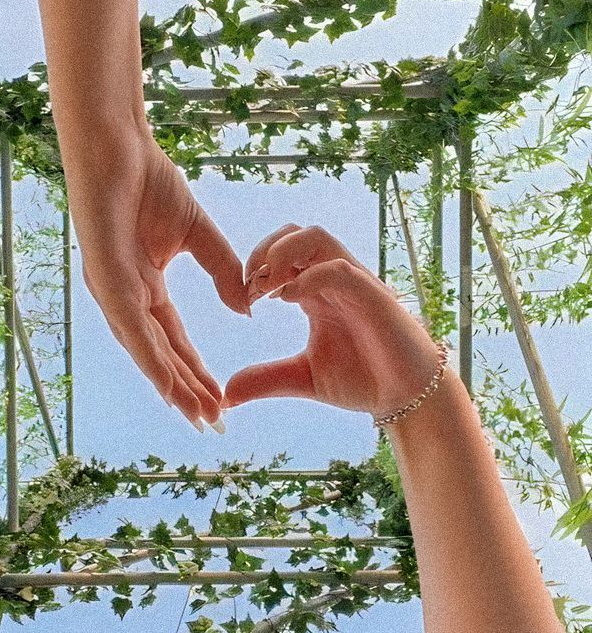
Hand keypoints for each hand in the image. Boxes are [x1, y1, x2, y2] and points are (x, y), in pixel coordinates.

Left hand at [66, 131, 249, 430]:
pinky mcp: (103, 277)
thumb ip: (221, 268)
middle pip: (161, 356)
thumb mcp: (197, 233)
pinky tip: (166, 385)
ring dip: (170, 386)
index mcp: (144, 289)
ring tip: (197, 415)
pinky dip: (149, 358)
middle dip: (187, 391)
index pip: (174, 342)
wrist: (116, 144)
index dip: (197, 373)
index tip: (222, 400)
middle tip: (213, 423)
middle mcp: (124, 299)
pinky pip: (129, 327)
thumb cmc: (148, 180)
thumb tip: (244, 306)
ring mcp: (111, 291)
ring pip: (145, 351)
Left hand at [223, 224, 444, 416]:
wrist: (406, 398)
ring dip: (282, 253)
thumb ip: (266, 379)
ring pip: (316, 238)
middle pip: (294, 233)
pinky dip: (310, 276)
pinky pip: (339, 268)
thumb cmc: (362, 381)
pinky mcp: (373, 296)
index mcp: (315, 291)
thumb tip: (226, 395)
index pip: (280, 253)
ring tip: (265, 287)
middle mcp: (332, 279)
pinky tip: (289, 300)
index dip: (254, 267)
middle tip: (247, 287)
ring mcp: (354, 283)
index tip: (241, 301)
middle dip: (263, 251)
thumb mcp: (303, 379)